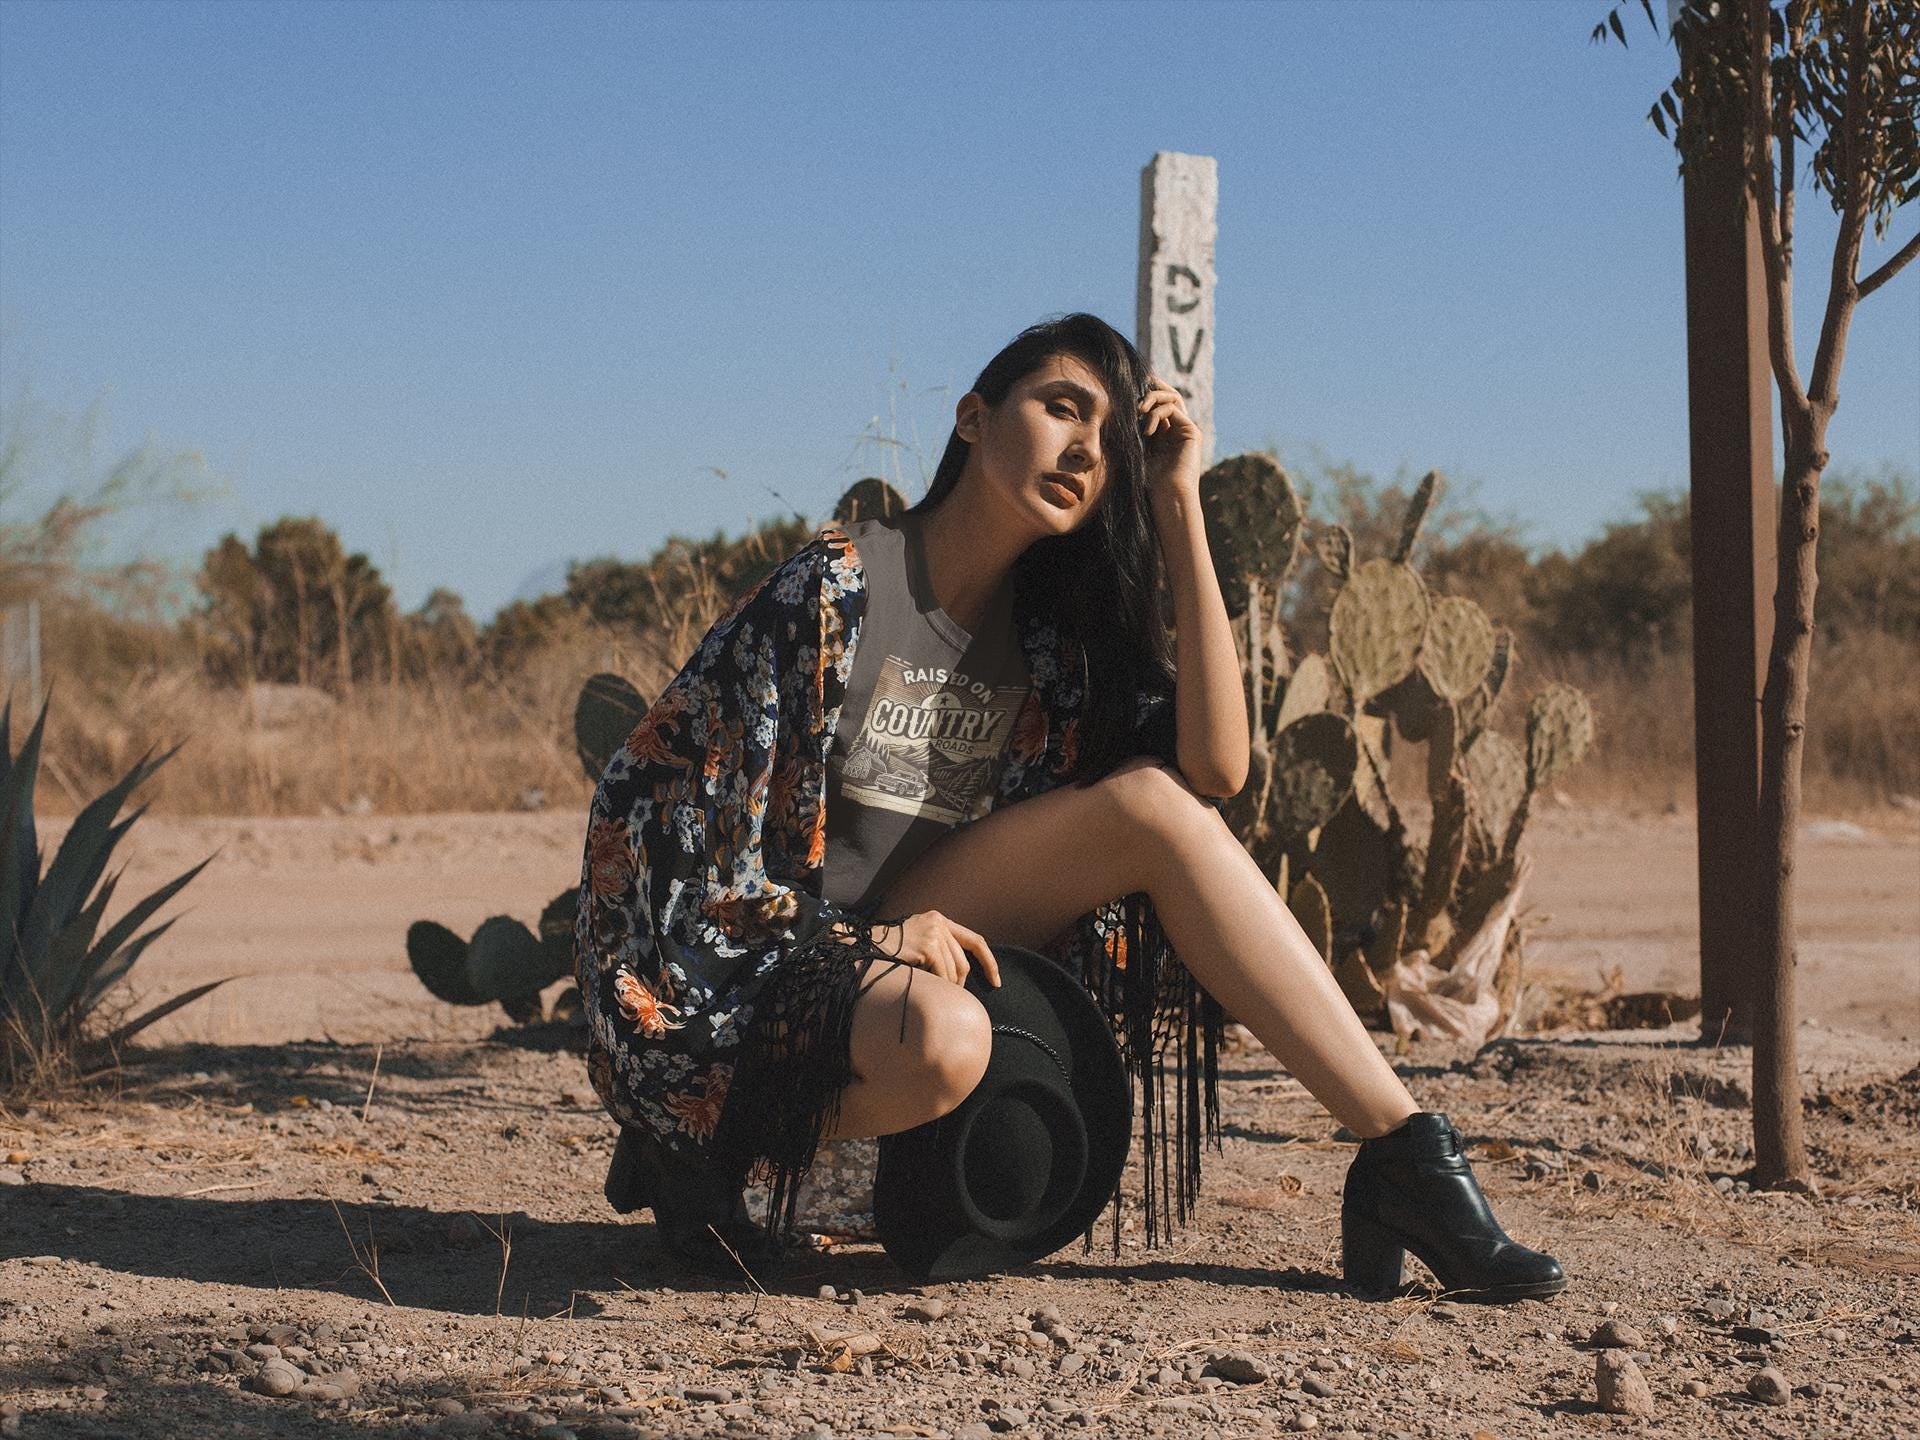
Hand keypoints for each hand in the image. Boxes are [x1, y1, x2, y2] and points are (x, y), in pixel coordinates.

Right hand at [875, 909, 1000, 988]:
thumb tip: (961, 975)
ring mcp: (934, 932)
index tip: (996, 982)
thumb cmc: (888, 951)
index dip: (989, 962)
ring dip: (946, 986)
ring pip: (954, 969)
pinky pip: (943, 974)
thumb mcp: (918, 942)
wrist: (864, 946)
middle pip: (964, 961)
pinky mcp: (928, 945)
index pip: (975, 940)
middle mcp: (939, 923)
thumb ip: (939, 949)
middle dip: (961, 982)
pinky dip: (938, 985)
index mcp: (940, 920)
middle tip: (950, 995)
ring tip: (931, 990)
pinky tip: (924, 985)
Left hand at [1138, 371, 1202, 504]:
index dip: (1145, 393)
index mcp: (1164, 433)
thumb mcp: (1136, 451)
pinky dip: (1157, 414)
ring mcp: (1185, 429)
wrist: (1168, 497)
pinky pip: (1173, 409)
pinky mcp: (1191, 431)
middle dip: (1152, 386)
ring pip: (1172, 397)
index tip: (1128, 386)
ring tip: (1138, 409)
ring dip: (1153, 398)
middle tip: (1136, 382)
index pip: (1157, 404)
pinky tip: (1147, 430)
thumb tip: (1116, 413)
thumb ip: (1133, 432)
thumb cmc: (1149, 482)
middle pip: (1168, 395)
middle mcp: (1177, 428)